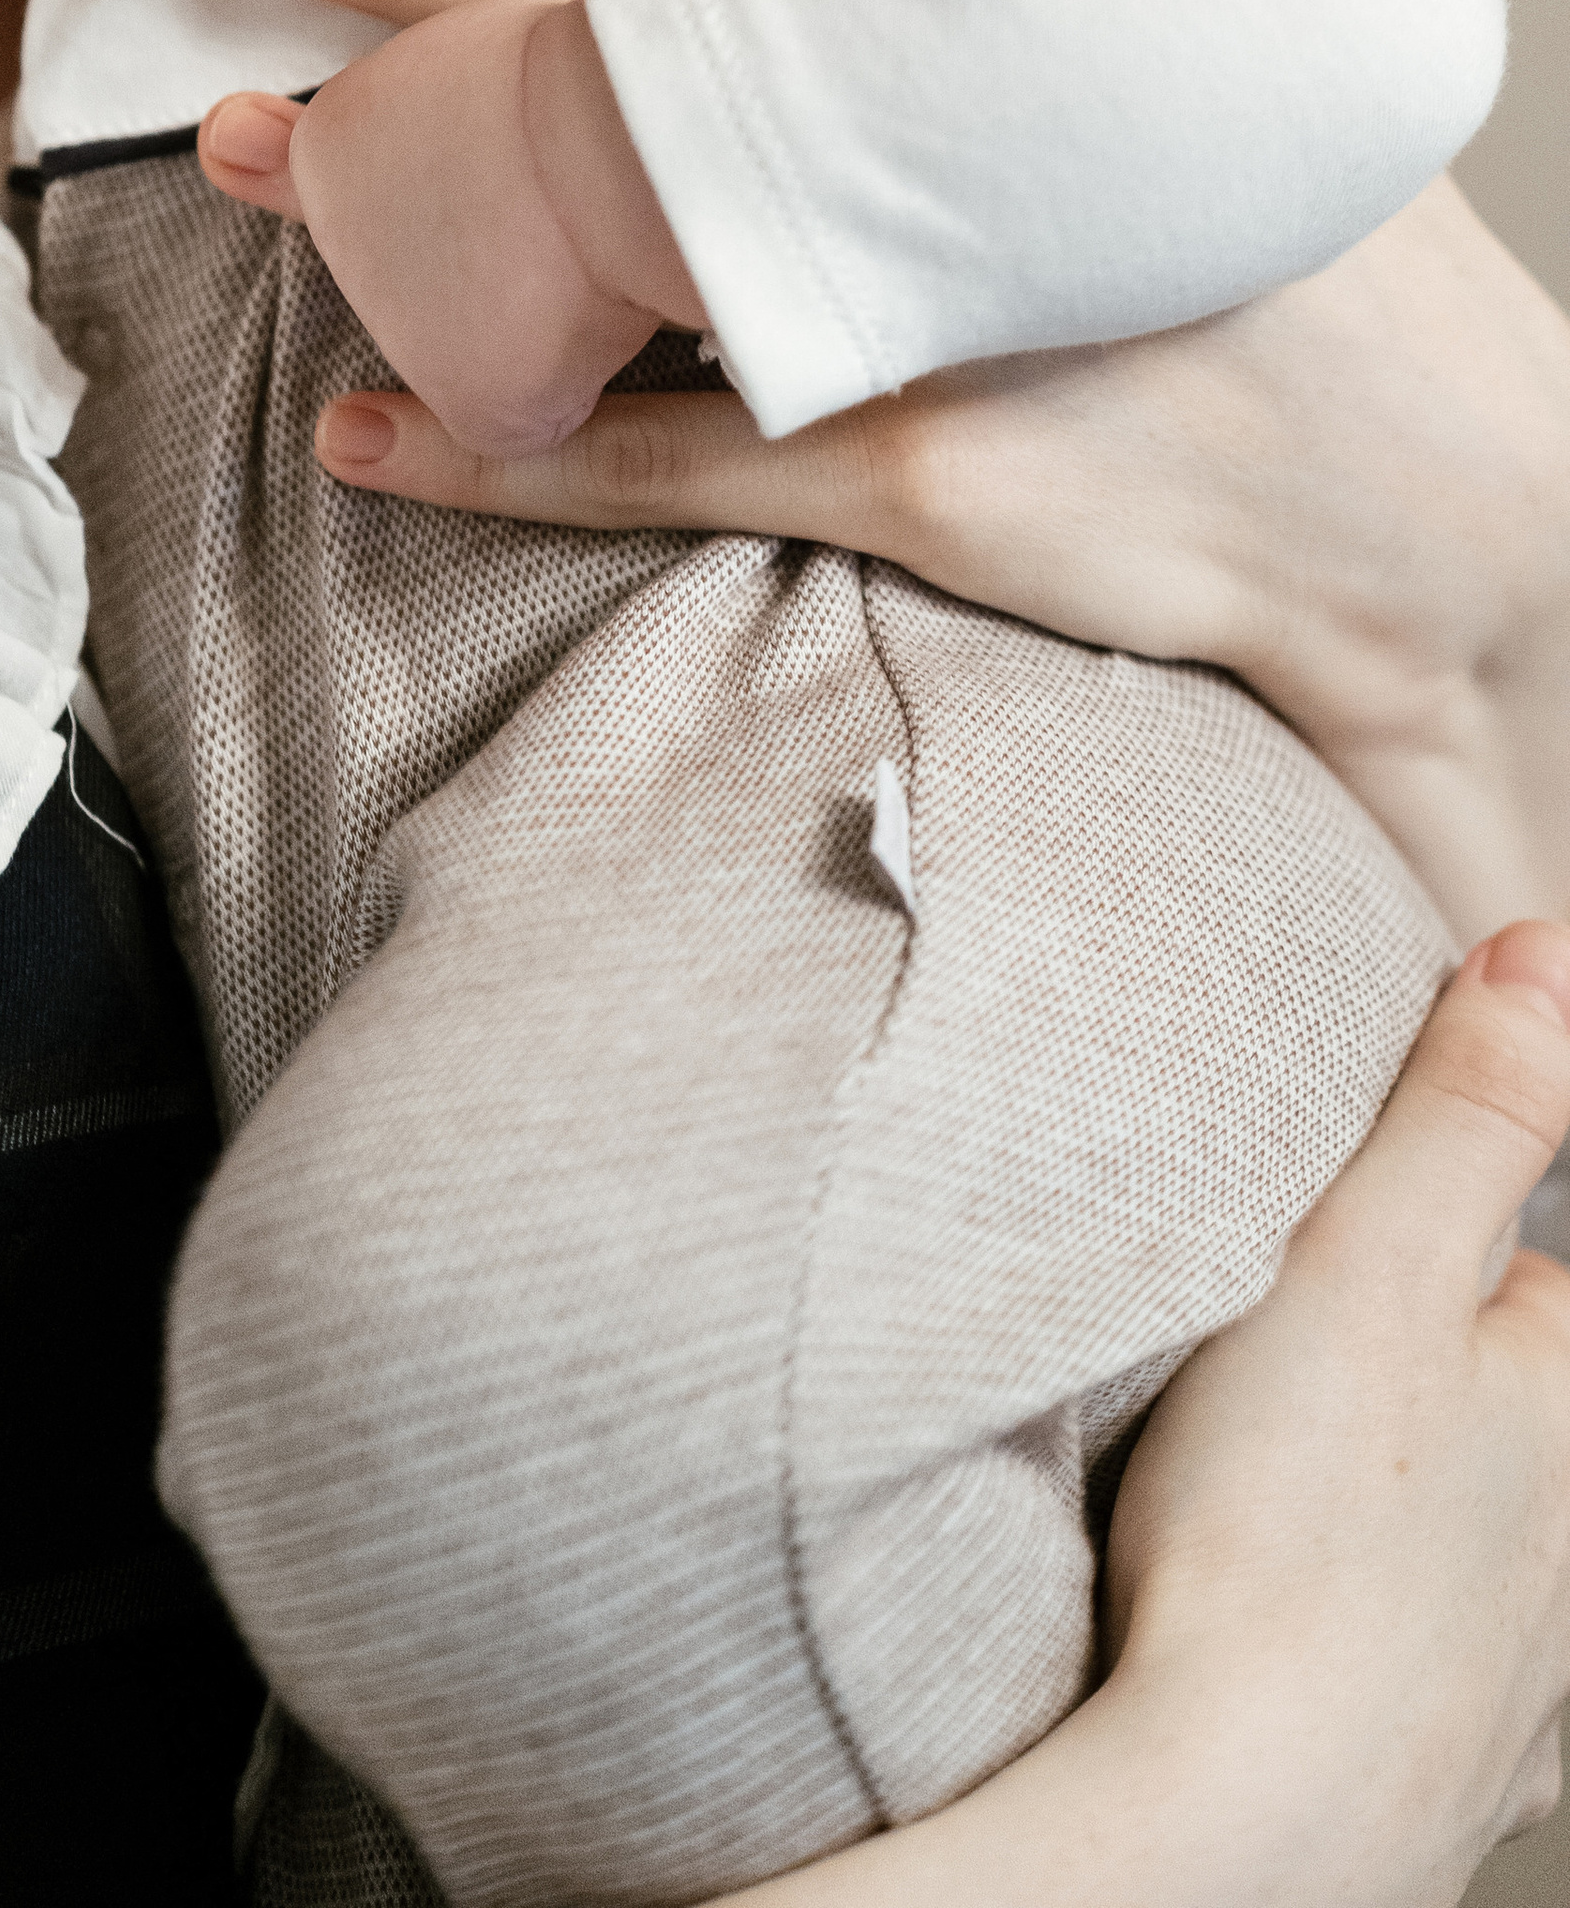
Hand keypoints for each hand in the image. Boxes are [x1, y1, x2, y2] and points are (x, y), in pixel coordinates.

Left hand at [214, 0, 1569, 947]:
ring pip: (597, 219)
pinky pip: (654, 462)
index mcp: (963, 7)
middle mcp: (915, 124)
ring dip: (401, 183)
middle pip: (609, 18)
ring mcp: (902, 291)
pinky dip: (501, 446)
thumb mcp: (1122, 65)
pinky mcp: (906, 458)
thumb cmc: (1271, 252)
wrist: (1430, 478)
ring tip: (232, 145)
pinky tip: (365, 432)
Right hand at [704, 926, 1569, 1907]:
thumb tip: (1550, 953)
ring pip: (1479, 1550)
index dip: (1416, 1242)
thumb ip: (1470, 1106)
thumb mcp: (1373, 1263)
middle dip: (1417, 1389)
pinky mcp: (1460, 1782)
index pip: (1532, 1276)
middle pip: (1508, 1417)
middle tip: (1276, 1389)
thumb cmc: (1292, 1542)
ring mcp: (1536, 1688)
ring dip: (1405, 1520)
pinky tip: (1308, 1642)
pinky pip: (1443, 1684)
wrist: (1236, 1822)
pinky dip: (1386, 1653)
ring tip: (1281, 1506)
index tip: (1316, 1260)